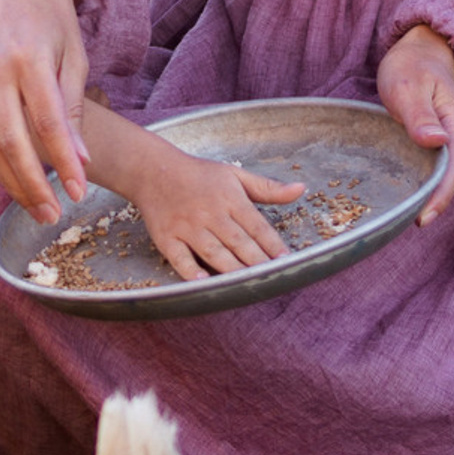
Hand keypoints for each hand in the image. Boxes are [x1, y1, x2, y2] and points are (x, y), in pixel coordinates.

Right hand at [0, 0, 91, 222]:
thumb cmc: (51, 18)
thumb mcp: (74, 55)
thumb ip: (74, 107)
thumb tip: (81, 160)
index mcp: (28, 59)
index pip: (48, 123)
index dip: (63, 162)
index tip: (80, 191)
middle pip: (11, 143)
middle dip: (34, 186)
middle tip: (55, 215)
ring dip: (14, 185)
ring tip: (40, 211)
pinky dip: (0, 167)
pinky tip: (20, 185)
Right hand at [130, 149, 305, 280]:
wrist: (152, 170)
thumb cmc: (198, 174)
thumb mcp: (234, 174)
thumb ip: (267, 187)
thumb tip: (300, 189)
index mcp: (229, 198)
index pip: (257, 225)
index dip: (273, 244)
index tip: (286, 260)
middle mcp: (210, 213)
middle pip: (238, 242)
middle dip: (257, 261)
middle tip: (273, 278)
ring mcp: (187, 227)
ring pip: (213, 252)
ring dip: (232, 269)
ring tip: (248, 284)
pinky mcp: (167, 237)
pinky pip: (180, 257)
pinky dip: (191, 270)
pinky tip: (204, 281)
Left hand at [377, 23, 453, 223]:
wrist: (421, 54)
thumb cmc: (411, 68)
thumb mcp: (408, 87)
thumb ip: (420, 115)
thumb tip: (437, 141)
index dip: (440, 196)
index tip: (422, 218)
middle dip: (436, 201)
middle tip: (407, 221)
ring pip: (451, 177)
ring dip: (433, 194)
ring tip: (406, 211)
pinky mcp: (449, 145)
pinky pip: (444, 170)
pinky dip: (430, 183)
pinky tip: (411, 191)